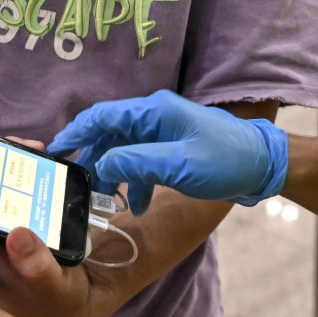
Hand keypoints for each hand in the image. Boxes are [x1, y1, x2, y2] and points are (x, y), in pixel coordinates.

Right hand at [50, 90, 287, 214]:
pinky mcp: (172, 148)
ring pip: (123, 150)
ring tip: (105, 202)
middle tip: (77, 188)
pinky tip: (135, 205)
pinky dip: (133, 182)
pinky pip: (141, 161)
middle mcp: (154, 116)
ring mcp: (163, 132)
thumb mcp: (177, 166)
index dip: (74, 132)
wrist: (264, 166)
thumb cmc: (224, 161)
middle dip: (92, 161)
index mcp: (152, 111)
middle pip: (108, 134)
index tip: (53, 153)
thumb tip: (99, 166)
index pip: (100, 116)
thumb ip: (134, 164)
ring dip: (113, 175)